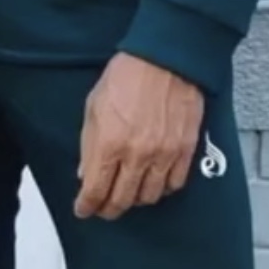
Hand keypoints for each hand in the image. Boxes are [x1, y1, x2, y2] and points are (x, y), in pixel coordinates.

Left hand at [75, 53, 204, 220]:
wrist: (164, 59)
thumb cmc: (128, 75)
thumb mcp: (94, 107)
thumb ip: (89, 144)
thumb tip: (86, 172)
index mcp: (109, 143)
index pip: (95, 191)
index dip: (87, 206)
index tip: (84, 209)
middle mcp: (136, 155)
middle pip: (122, 200)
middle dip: (109, 209)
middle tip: (104, 208)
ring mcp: (163, 155)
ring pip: (149, 197)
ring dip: (135, 199)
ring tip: (128, 193)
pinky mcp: (185, 150)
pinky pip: (174, 184)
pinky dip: (162, 188)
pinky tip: (154, 182)